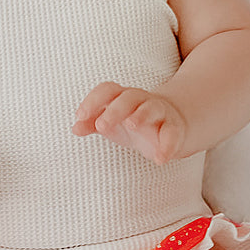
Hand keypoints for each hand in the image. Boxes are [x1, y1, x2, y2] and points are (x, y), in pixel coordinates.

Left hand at [73, 82, 188, 164]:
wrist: (172, 124)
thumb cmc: (133, 122)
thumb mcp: (112, 123)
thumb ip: (92, 124)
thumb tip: (75, 128)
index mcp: (122, 97)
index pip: (107, 90)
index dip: (92, 100)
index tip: (79, 116)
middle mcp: (141, 100)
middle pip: (128, 97)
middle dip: (114, 110)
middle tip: (101, 125)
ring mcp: (159, 112)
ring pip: (152, 108)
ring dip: (141, 115)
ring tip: (131, 125)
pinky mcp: (174, 128)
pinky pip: (172, 134)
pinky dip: (167, 146)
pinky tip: (159, 159)